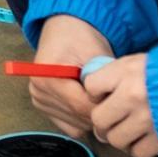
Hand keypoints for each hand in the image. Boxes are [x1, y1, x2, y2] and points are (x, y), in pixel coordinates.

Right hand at [26, 14, 113, 137]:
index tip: (119, 98)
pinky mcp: (43, 107)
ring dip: (92, 116)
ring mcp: (38, 100)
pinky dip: (83, 120)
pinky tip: (90, 103)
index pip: (82, 106)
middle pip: (79, 118)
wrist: (64, 29)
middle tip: (114, 98)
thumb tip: (115, 105)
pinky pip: (70, 127)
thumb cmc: (81, 38)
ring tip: (101, 98)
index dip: (105, 105)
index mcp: (47, 76)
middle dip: (101, 112)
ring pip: (76, 126)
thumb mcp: (95, 54)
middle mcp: (38, 91)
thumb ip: (104, 80)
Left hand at [84, 52, 157, 156]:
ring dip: (118, 137)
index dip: (95, 92)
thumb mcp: (136, 61)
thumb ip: (114, 74)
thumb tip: (96, 92)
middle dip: (103, 121)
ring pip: (116, 139)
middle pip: (99, 119)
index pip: (91, 87)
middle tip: (109, 119)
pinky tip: (141, 139)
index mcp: (125, 72)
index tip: (102, 94)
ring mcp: (147, 119)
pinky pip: (138, 152)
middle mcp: (133, 96)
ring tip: (125, 130)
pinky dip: (137, 149)